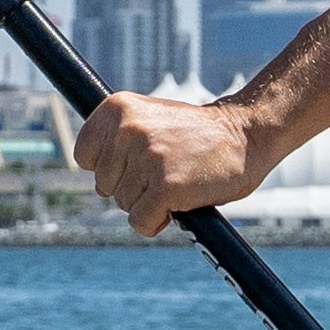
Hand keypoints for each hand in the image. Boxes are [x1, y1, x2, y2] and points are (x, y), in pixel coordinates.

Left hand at [74, 89, 282, 235]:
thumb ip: (118, 143)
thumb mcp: (150, 120)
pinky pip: (140, 222)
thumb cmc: (197, 134)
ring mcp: (147, 158)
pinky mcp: (164, 187)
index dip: (109, 166)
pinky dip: (156, 222)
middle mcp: (128, 129)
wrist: (246, 134)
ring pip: (123, 204)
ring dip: (148, 202)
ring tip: (178, 180)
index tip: (134, 162)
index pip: (84, 155)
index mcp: (118, 107)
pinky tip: (178, 204)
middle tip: (166, 170)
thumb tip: (98, 187)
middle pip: (104, 184)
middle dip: (131, 186)